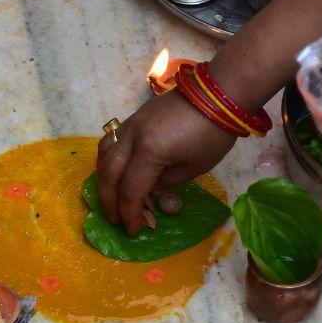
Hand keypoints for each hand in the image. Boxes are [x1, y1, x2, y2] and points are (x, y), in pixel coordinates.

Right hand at [97, 90, 237, 233]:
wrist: (217, 93)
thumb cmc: (213, 133)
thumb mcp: (195, 166)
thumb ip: (168, 180)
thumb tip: (151, 186)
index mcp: (150, 152)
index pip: (131, 190)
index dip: (129, 213)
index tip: (132, 230)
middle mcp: (133, 137)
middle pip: (110, 173)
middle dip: (110, 200)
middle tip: (115, 218)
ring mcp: (131, 124)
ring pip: (104, 153)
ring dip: (104, 177)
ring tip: (110, 194)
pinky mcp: (135, 116)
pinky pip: (112, 140)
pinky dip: (108, 158)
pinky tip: (115, 169)